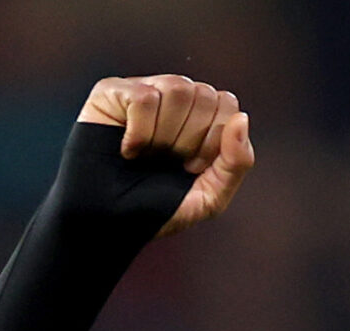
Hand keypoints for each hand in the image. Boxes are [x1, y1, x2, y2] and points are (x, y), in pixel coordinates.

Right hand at [78, 75, 254, 236]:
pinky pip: (145, 97)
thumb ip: (236, 162)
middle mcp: (172, 99)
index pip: (226, 104)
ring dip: (165, 135)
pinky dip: (140, 132)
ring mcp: (141, 90)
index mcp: (199, 117)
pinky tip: (127, 150)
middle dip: (189, 140)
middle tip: (166, 162)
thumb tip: (242, 117)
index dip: (213, 141)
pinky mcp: (111, 92)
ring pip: (177, 88)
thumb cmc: (157, 210)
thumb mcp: (209, 197)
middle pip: (204, 94)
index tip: (190, 167)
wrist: (107, 224)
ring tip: (147, 155)